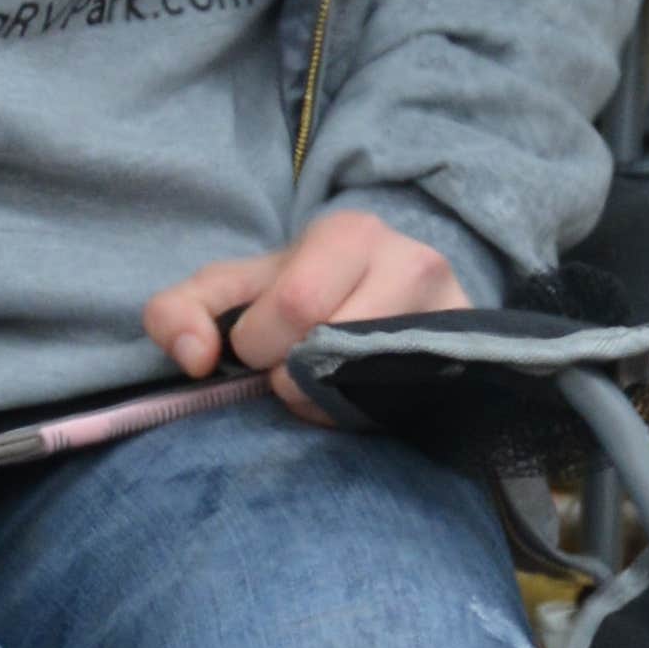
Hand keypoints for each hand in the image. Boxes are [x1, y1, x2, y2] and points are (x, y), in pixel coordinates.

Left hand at [144, 206, 463, 402]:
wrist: (394, 307)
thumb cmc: (303, 299)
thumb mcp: (234, 293)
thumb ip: (179, 313)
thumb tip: (194, 357)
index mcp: (349, 233)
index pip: (293, 305)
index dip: (259, 345)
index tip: (263, 346)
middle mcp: (413, 260)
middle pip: (331, 346)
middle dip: (291, 375)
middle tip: (294, 369)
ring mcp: (451, 312)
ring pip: (368, 381)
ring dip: (329, 402)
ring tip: (328, 384)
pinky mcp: (469, 356)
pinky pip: (407, 404)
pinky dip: (368, 414)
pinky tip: (365, 396)